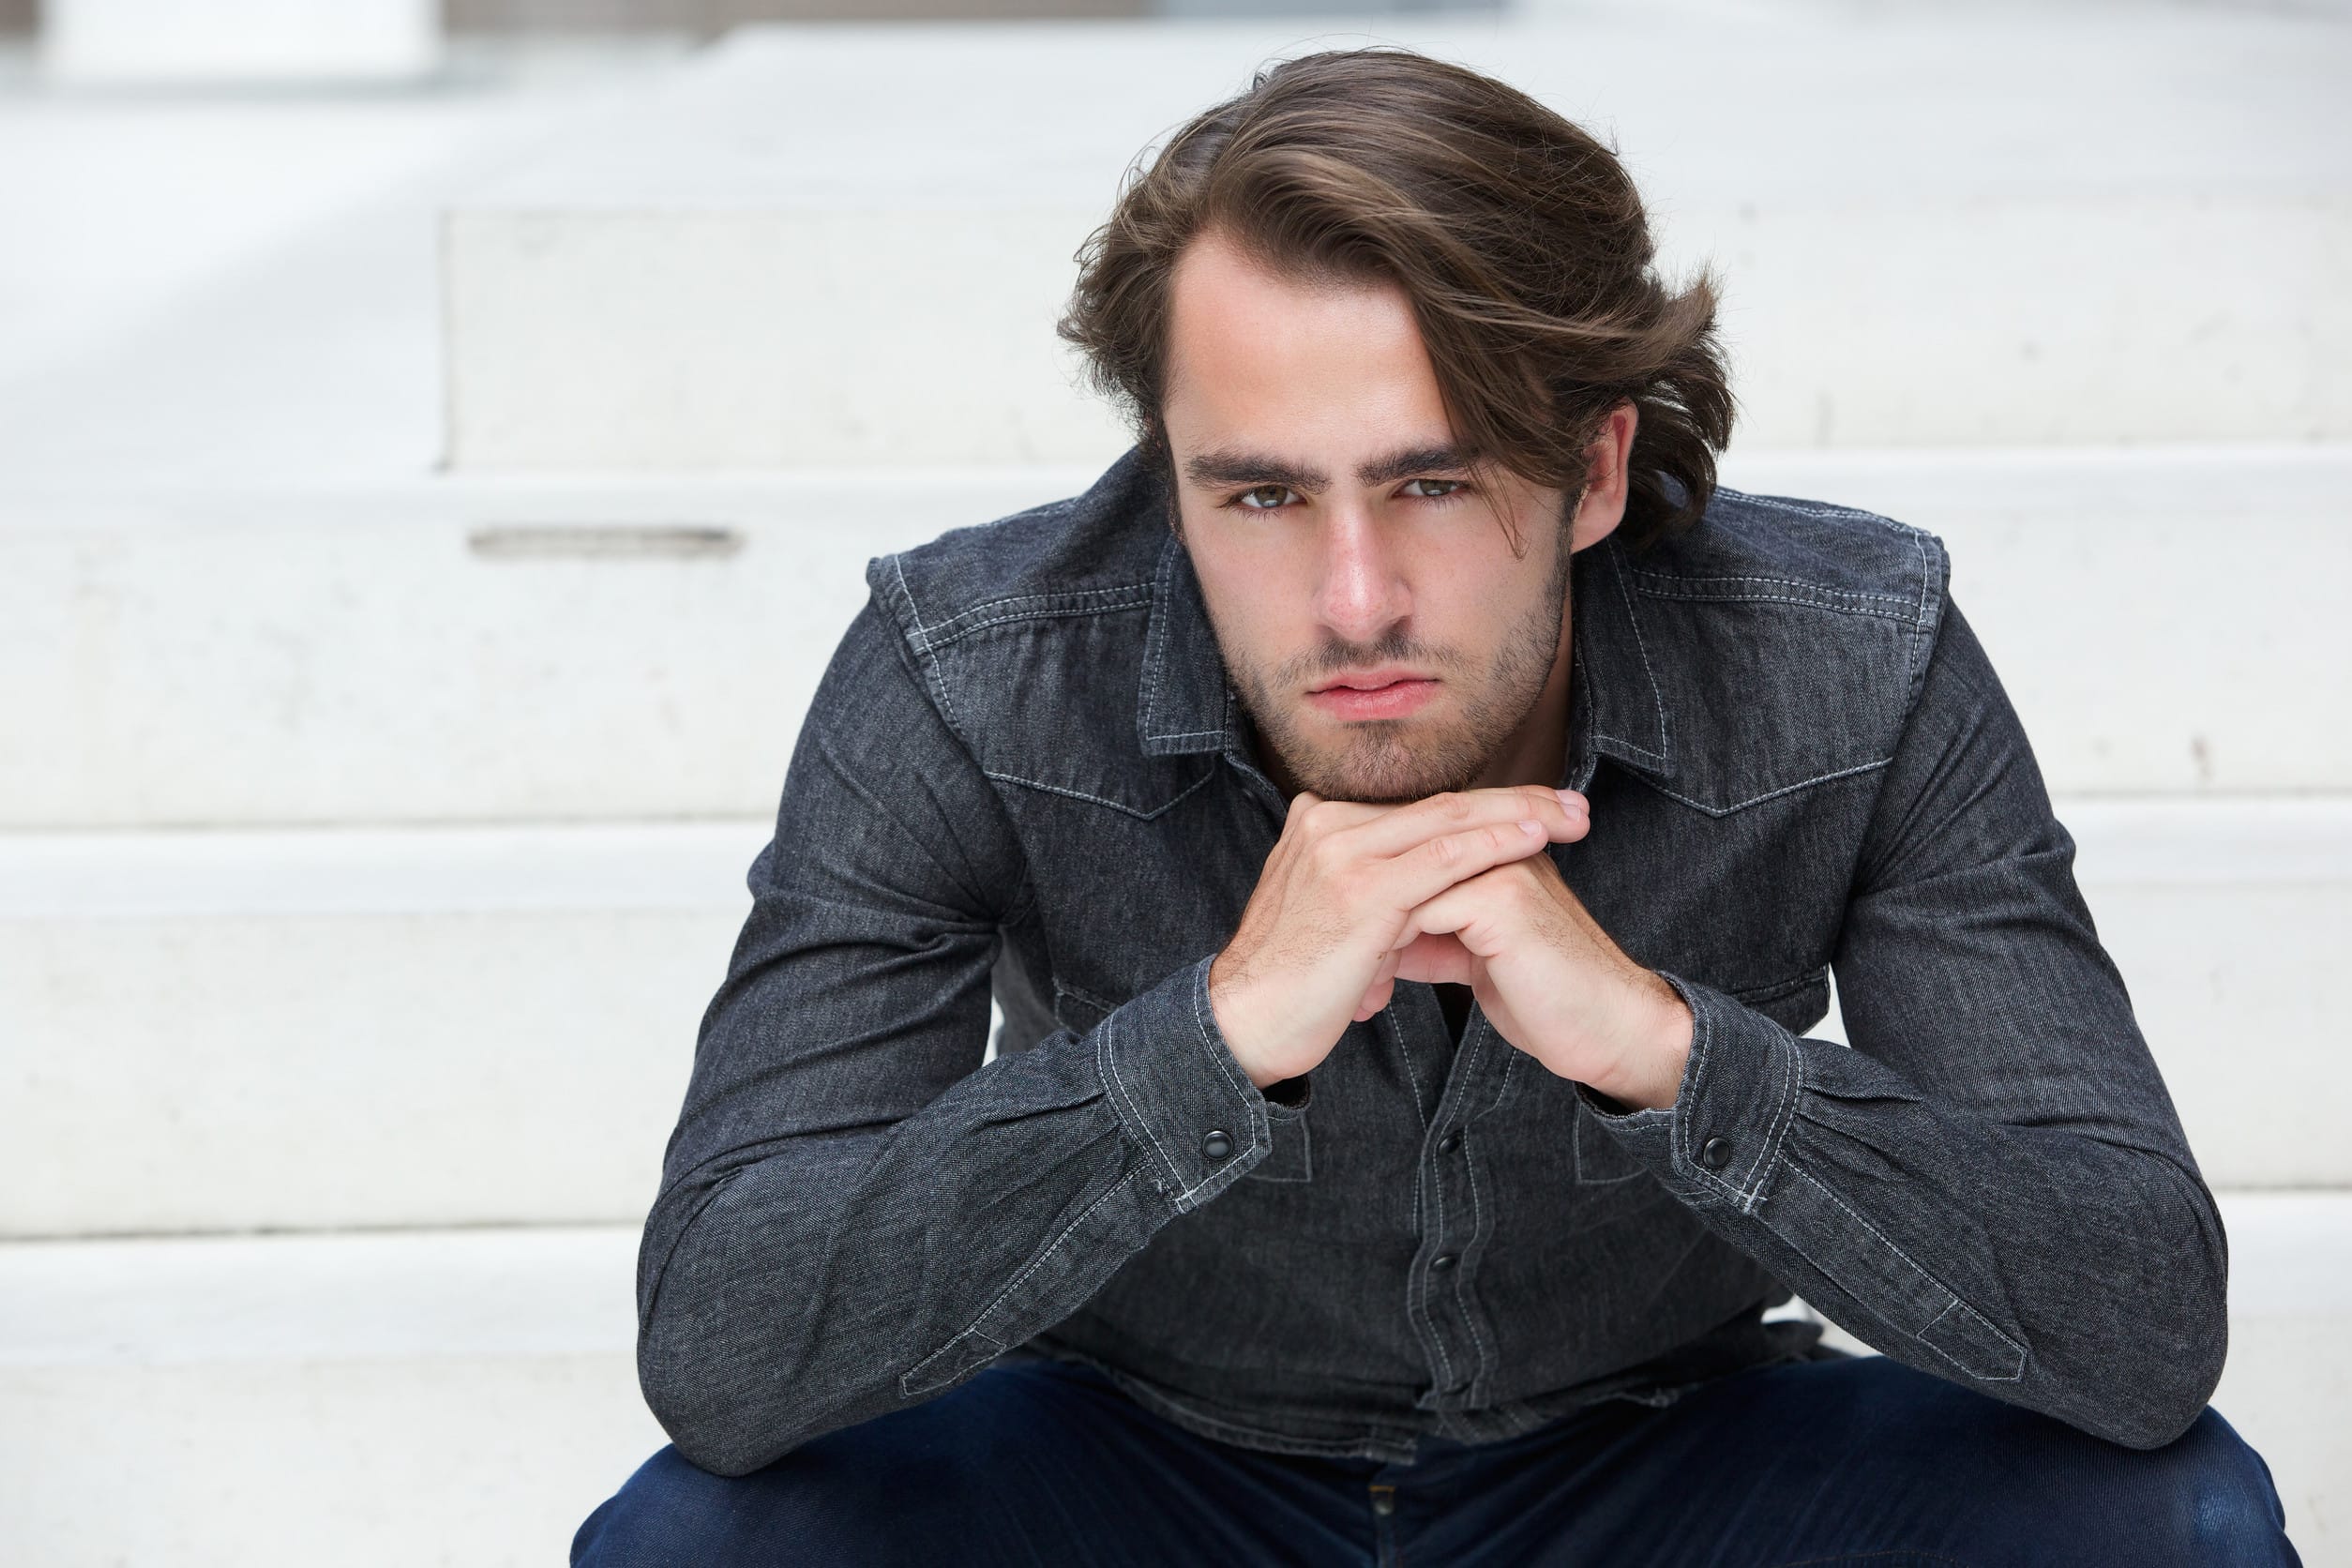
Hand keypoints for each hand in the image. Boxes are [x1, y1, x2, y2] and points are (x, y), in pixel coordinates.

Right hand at [1209, 786, 1589, 1087]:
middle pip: (1438, 804)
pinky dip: (1495, 843)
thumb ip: (1366, 894)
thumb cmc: (1289, 986)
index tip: (1536, 810)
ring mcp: (1343, 852)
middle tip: (1571, 802)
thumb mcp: (1326, 920)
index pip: (1417, 810)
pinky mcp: (1363, 889)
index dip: (1482, 807)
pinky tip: (1535, 838)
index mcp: (1319, 824)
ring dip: (1520, 814)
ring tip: (1572, 816)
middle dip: (1514, 799)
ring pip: (1448, 821)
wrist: (1241, 1025)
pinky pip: (1444, 858)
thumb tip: (1413, 904)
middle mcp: (1327, 824)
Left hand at [1369, 848, 1693, 1110]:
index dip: (1370, 907)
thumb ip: (1430, 932)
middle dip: (1360, 921)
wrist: (1605, 1030)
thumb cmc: (1543, 998)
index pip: (1409, 858)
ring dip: (1369, 940)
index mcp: (1492, 854)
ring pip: (1402, 885)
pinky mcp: (1501, 898)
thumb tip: (1379, 936)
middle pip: (1400, 864)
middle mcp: (1496, 847)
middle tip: (1340, 976)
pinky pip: (1417, 912)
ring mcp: (1500, 866)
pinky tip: (1378, 992)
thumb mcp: (1472, 958)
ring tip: (1360, 991)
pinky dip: (1389, 954)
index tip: (1345, 959)